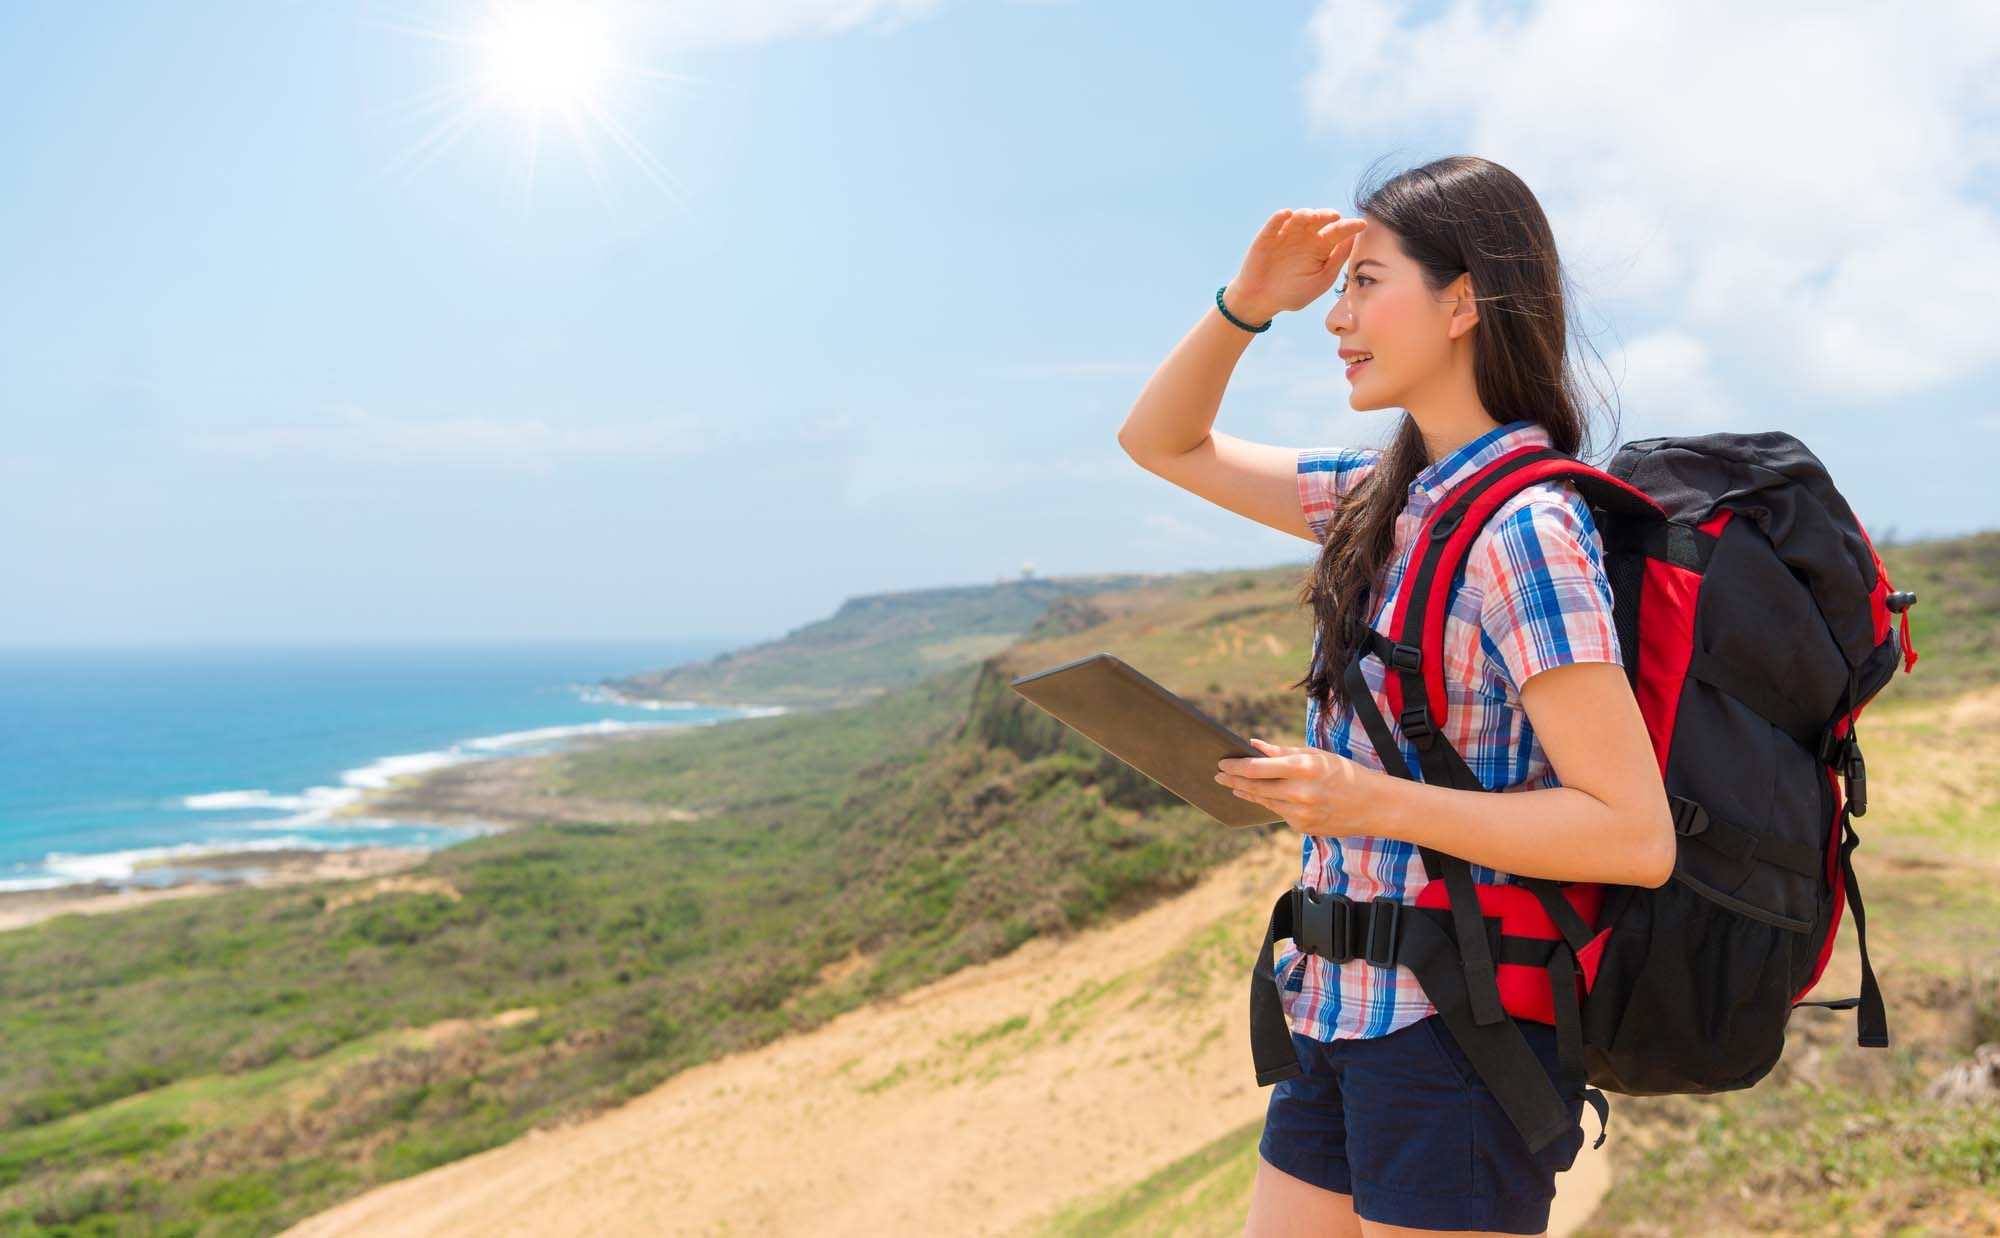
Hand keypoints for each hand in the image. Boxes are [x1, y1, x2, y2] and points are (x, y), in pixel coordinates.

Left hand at [1214, 737, 1389, 835]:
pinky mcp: (1303, 828)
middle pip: (1255, 787)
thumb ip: (1282, 752)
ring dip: (1247, 793)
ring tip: (1234, 786)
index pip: (1257, 768)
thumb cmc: (1344, 774)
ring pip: (1265, 802)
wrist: (1374, 805)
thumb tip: (1253, 745)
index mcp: (1303, 768)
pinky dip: (1274, 804)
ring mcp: (1301, 814)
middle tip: (1218, 775)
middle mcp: (1300, 793)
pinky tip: (1266, 798)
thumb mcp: (1316, 755)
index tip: (1221, 763)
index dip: (1235, 766)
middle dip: (1234, 780)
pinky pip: (1281, 814)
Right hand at [1227, 209, 1368, 321]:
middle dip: (1327, 215)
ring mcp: (1286, 234)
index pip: (1338, 232)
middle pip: (1319, 220)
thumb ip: (1337, 260)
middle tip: (1335, 216)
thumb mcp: (1320, 281)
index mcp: (1322, 247)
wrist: (1262, 301)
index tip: (1362, 225)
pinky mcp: (1267, 236)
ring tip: (1313, 217)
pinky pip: (1275, 223)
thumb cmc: (1293, 293)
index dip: (1350, 227)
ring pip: (1299, 218)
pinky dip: (1280, 217)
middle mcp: (1306, 237)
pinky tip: (1287, 214)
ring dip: (1306, 214)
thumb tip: (1354, 239)